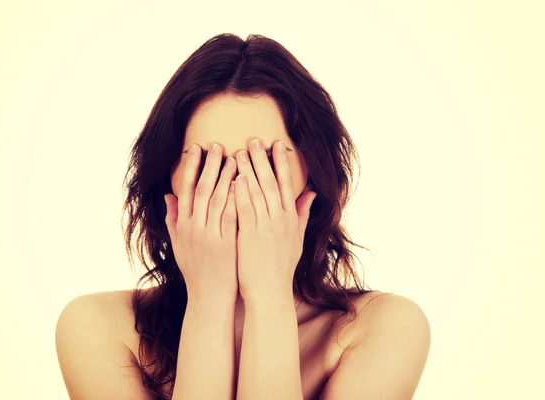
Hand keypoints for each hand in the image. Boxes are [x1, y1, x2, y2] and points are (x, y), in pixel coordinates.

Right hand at [164, 142, 238, 301]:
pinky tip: (244, 183)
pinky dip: (236, 198)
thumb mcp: (179, 244)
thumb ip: (173, 219)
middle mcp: (193, 228)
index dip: (190, 167)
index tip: (196, 148)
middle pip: (200, 189)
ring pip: (216, 199)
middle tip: (216, 144)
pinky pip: (231, 216)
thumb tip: (167, 196)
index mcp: (182, 225)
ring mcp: (209, 235)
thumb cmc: (196, 270)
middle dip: (208, 165)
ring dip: (225, 176)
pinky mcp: (226, 243)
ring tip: (234, 157)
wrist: (209, 297)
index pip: (184, 189)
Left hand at [234, 138, 316, 300]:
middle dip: (263, 159)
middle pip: (271, 182)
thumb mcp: (297, 239)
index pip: (286, 184)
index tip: (277, 144)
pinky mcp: (250, 235)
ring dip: (248, 170)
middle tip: (254, 139)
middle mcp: (279, 220)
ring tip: (240, 151)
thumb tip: (310, 193)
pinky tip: (234, 177)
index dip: (282, 163)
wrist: (269, 292)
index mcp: (290, 219)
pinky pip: (245, 209)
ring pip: (257, 192)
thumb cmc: (280, 268)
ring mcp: (265, 227)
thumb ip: (302, 214)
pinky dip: (240, 192)